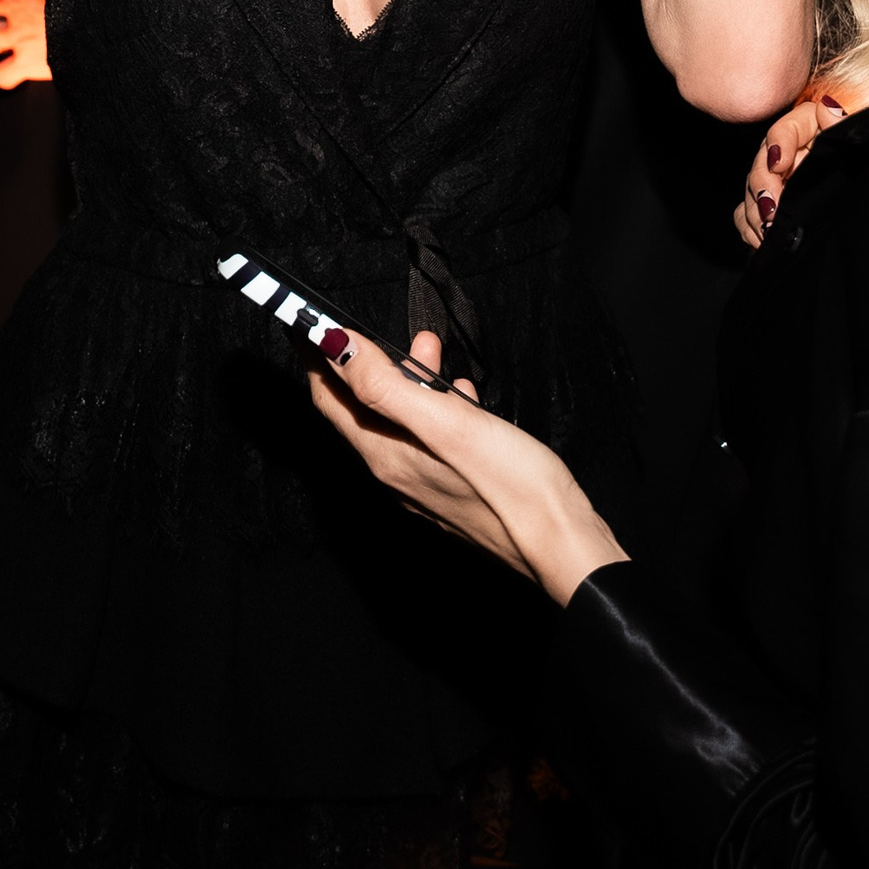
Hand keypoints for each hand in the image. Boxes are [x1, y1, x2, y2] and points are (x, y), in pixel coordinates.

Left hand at [309, 329, 627, 606]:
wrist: (562, 545)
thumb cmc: (511, 486)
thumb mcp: (444, 422)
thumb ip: (384, 385)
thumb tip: (335, 347)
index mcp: (385, 455)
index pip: (329, 400)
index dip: (315, 359)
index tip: (306, 323)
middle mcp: (395, 473)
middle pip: (361, 408)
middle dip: (367, 362)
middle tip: (380, 327)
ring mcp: (422, 483)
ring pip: (399, 419)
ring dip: (408, 380)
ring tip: (430, 351)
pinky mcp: (451, 486)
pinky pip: (427, 436)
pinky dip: (436, 406)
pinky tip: (462, 395)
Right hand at [733, 87, 845, 249]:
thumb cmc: (865, 161)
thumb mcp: (857, 142)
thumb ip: (842, 124)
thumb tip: (828, 108)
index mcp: (808, 129)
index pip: (785, 129)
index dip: (778, 144)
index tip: (779, 163)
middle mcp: (788, 153)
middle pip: (762, 163)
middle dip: (763, 186)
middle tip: (771, 208)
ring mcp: (778, 181)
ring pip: (753, 191)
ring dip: (756, 211)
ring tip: (769, 231)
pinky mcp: (774, 204)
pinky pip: (748, 214)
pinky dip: (751, 227)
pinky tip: (762, 241)